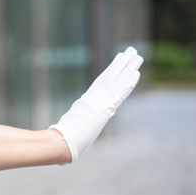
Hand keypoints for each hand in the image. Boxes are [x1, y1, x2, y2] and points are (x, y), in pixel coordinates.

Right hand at [49, 47, 142, 161]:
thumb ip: (68, 133)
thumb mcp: (66, 134)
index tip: (119, 61)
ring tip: (137, 54)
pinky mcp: (103, 109)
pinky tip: (136, 73)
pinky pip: (118, 93)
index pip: (100, 84)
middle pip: (110, 78)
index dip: (111, 72)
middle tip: (132, 51)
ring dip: (127, 67)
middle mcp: (92, 100)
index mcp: (84, 105)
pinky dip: (127, 83)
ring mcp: (97, 103)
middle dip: (121, 64)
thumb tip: (58, 143)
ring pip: (115, 81)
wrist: (59, 143)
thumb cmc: (59, 143)